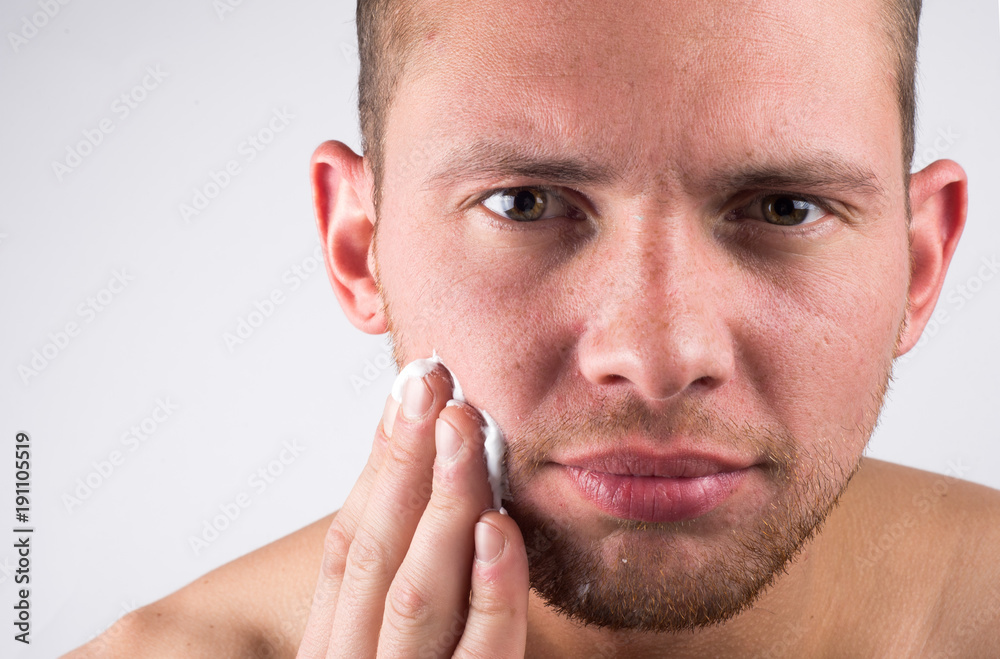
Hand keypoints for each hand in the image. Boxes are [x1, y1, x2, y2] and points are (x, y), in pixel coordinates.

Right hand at [296, 364, 528, 657]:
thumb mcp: (389, 638)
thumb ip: (405, 571)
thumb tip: (417, 463)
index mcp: (337, 641)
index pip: (350, 543)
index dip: (379, 462)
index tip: (408, 392)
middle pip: (376, 554)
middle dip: (406, 462)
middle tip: (434, 386)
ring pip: (416, 593)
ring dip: (443, 503)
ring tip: (463, 428)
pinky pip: (481, 653)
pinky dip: (492, 591)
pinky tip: (498, 529)